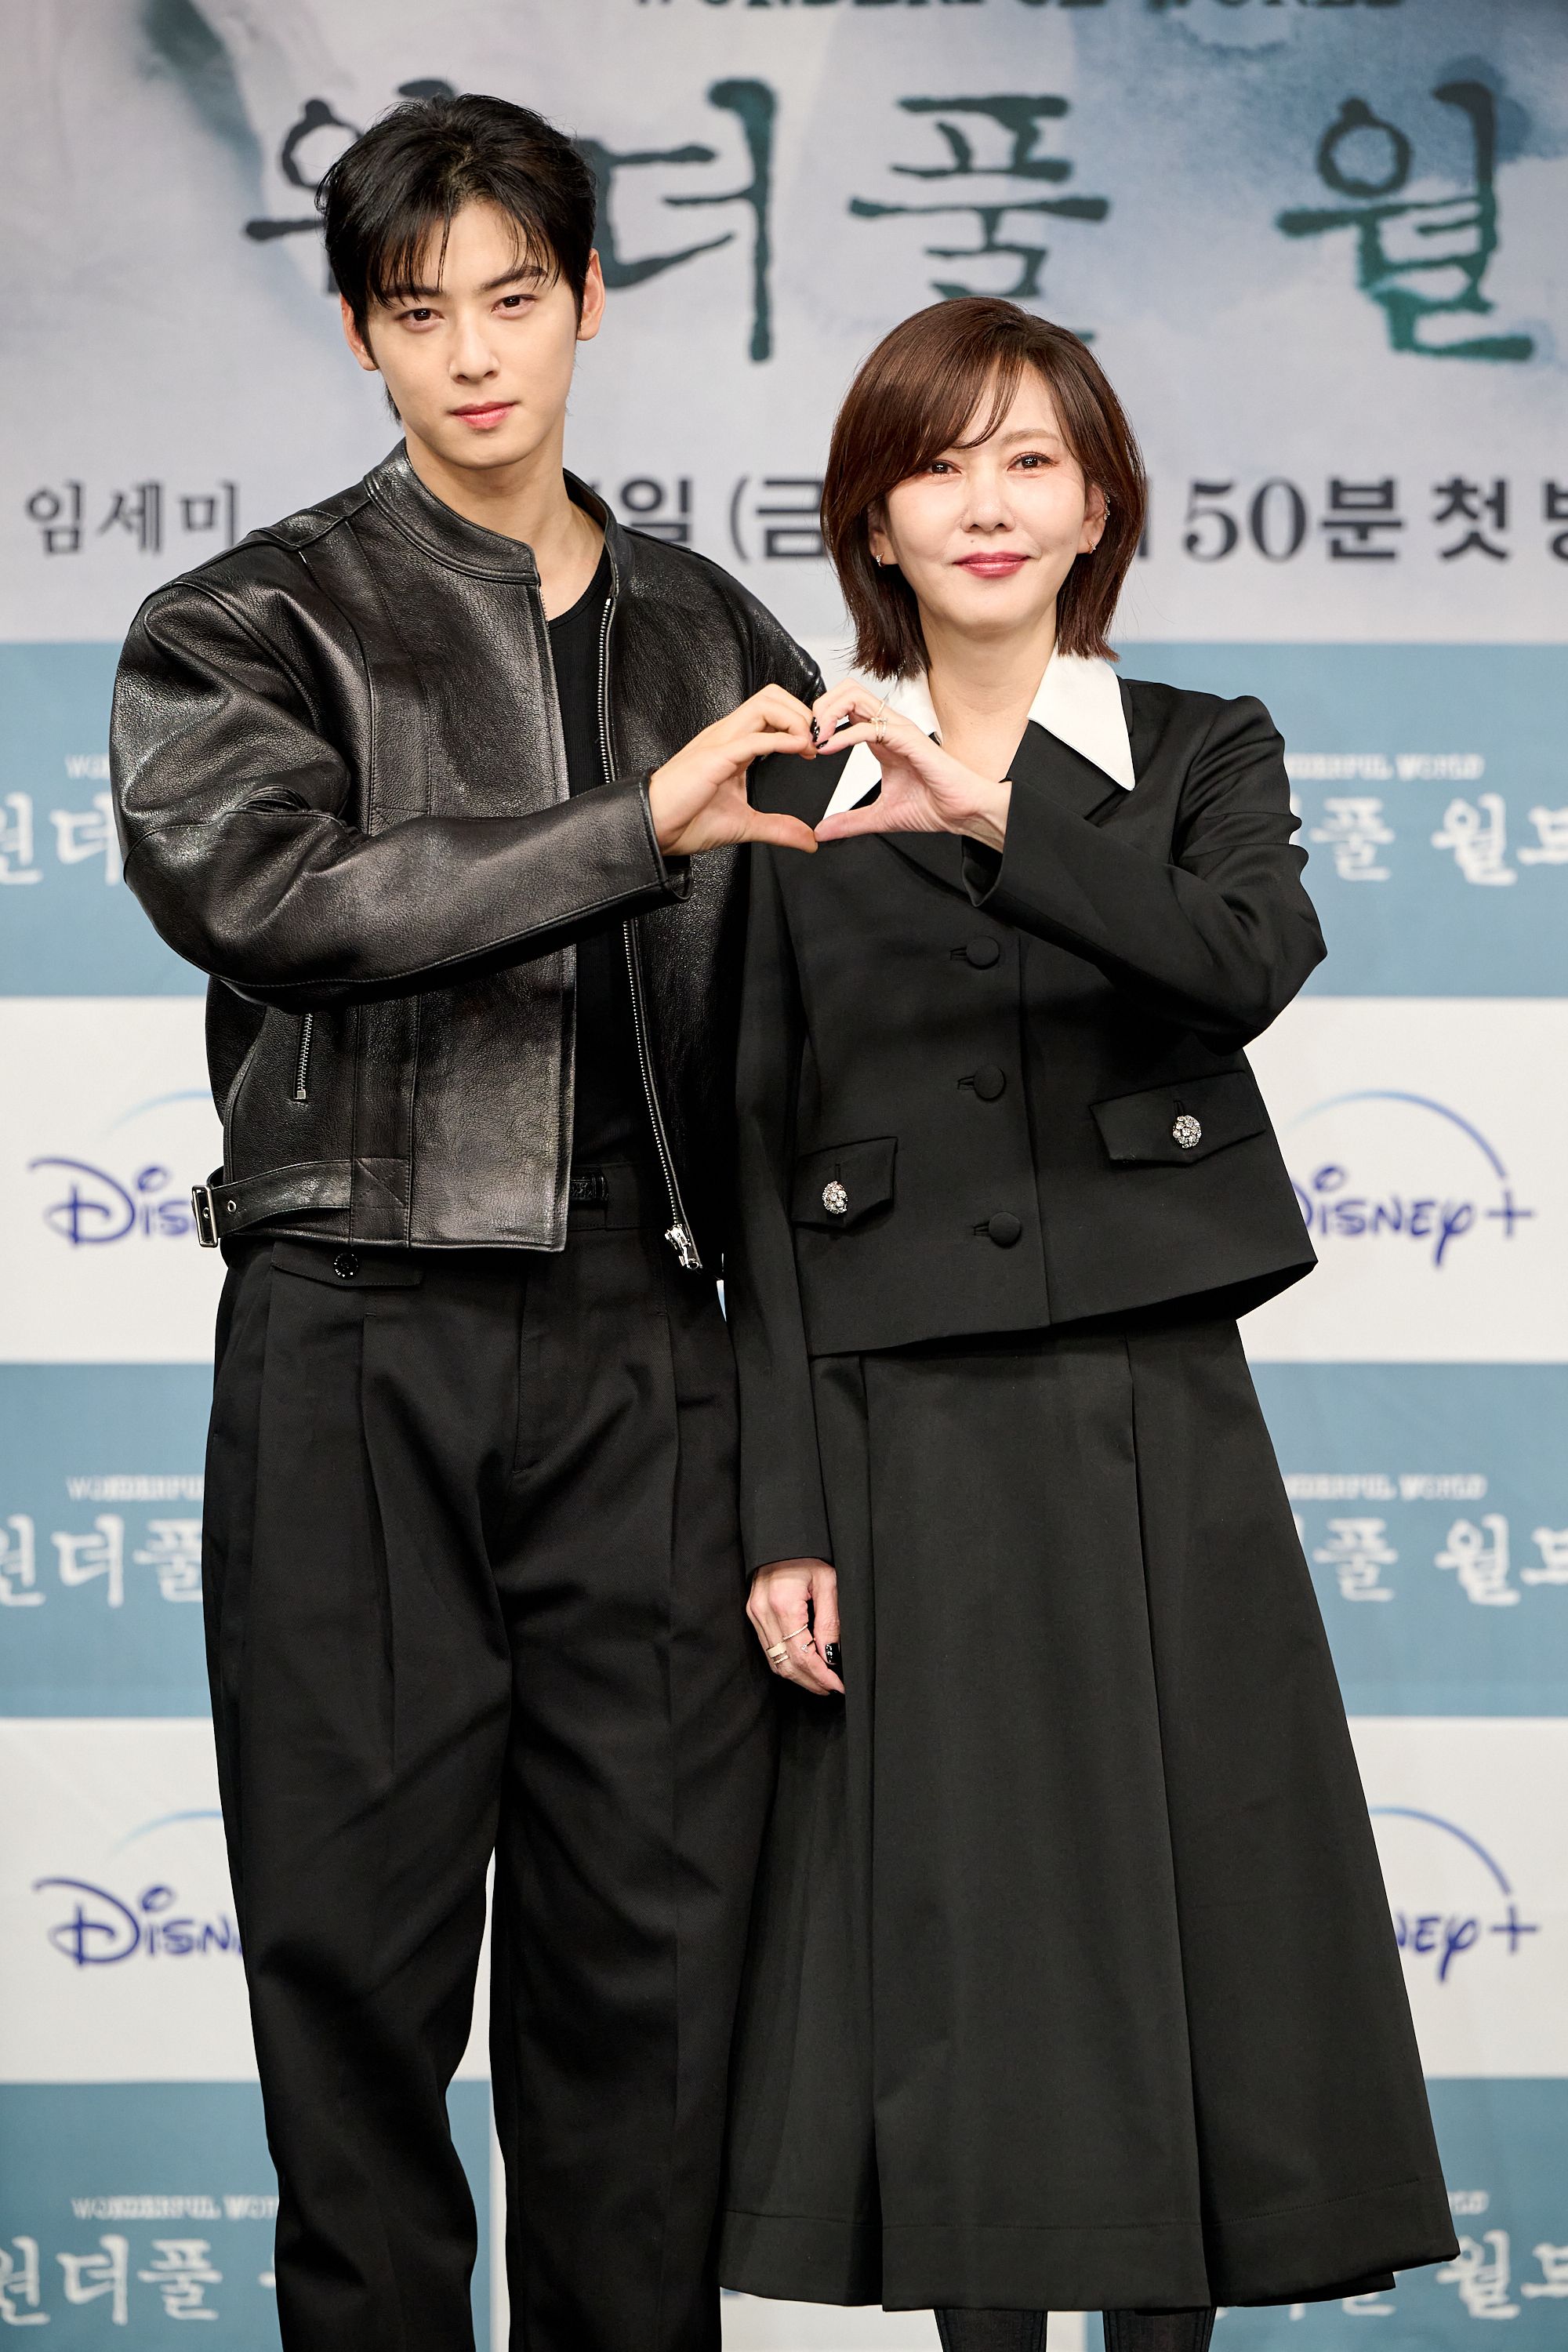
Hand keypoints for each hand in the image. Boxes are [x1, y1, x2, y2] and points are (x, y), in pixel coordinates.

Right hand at [648, 687, 818, 857]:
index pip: (772, 711)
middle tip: (815, 743)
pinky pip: (753, 738)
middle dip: (802, 713)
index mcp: (734, 744)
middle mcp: (728, 735)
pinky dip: (782, 739)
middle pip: (772, 696)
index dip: (799, 723)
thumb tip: (808, 840)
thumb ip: (778, 828)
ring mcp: (721, 742)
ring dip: (795, 719)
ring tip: (808, 745)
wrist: (653, 828)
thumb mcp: (744, 825)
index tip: (813, 750)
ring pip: (765, 703)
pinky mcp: (714, 757)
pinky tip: (799, 749)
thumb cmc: (686, 819)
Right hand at [747, 1558, 842, 1696]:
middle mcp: (763, 1613)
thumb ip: (830, 1622)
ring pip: (775, 1661)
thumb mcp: (828, 1583)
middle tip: (832, 1688)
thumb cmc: (809, 1554)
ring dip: (799, 1676)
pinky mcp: (753, 1613)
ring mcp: (754, 1614)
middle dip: (811, 1681)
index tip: (838, 1686)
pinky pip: (768, 1649)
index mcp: (783, 1604)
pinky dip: (786, 1662)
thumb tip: (831, 1656)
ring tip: (821, 1682)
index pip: (803, 1655)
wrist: (782, 1536)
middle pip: (786, 1664)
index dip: (821, 1676)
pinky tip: (804, 1666)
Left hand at [811, 680, 1011, 851]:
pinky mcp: (907, 739)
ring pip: (855, 697)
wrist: (961, 813)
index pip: (845, 707)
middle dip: (821, 707)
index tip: (808, 745)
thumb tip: (822, 832)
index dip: (822, 720)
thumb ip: (849, 821)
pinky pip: (869, 727)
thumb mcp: (878, 816)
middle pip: (846, 690)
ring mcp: (898, 730)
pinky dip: (843, 735)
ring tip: (816, 738)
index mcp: (880, 739)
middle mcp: (888, 728)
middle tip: (808, 735)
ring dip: (829, 714)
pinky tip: (829, 749)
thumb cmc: (933, 806)